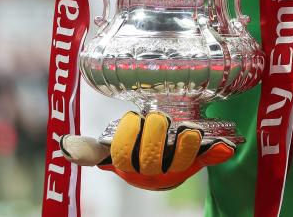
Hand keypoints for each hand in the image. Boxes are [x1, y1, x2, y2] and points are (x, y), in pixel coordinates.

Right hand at [60, 111, 234, 190]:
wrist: (167, 165)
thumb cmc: (138, 153)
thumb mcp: (113, 152)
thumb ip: (93, 149)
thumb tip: (65, 145)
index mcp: (131, 168)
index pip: (125, 155)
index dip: (129, 135)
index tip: (132, 118)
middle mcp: (154, 173)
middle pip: (153, 156)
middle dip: (155, 133)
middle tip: (158, 117)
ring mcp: (177, 169)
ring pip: (181, 160)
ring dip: (186, 144)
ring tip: (188, 129)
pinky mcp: (198, 162)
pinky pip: (209, 158)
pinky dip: (217, 152)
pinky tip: (227, 145)